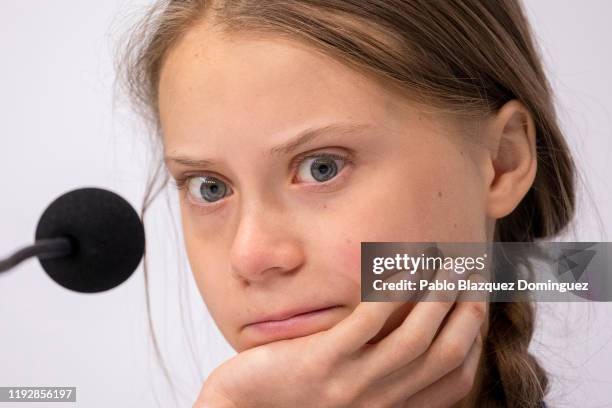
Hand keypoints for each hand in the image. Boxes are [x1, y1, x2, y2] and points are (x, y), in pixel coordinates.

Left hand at [193, 271, 487, 407]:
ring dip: (436, 296)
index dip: (474, 337)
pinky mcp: (322, 363)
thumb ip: (380, 370)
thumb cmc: (295, 391)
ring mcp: (351, 385)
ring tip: (443, 261)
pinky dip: (391, 293)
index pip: (455, 378)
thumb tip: (412, 328)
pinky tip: (399, 267)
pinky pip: (368, 323)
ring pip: (414, 338)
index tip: (476, 301)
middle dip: (465, 309)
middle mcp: (379, 403)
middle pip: (444, 354)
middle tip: (468, 271)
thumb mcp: (349, 387)